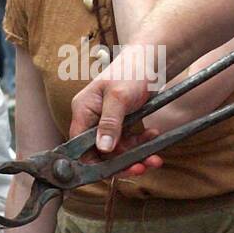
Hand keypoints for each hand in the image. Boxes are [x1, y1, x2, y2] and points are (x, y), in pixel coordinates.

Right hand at [70, 46, 168, 166]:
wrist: (152, 60)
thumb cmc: (131, 72)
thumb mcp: (119, 98)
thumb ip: (109, 124)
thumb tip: (103, 148)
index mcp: (83, 110)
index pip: (79, 145)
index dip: (93, 161)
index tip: (111, 172)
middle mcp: (91, 118)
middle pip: (100, 151)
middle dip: (120, 162)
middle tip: (139, 168)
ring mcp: (107, 122)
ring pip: (117, 150)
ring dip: (136, 155)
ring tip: (154, 159)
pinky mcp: (121, 123)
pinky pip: (128, 142)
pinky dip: (142, 144)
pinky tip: (154, 136)